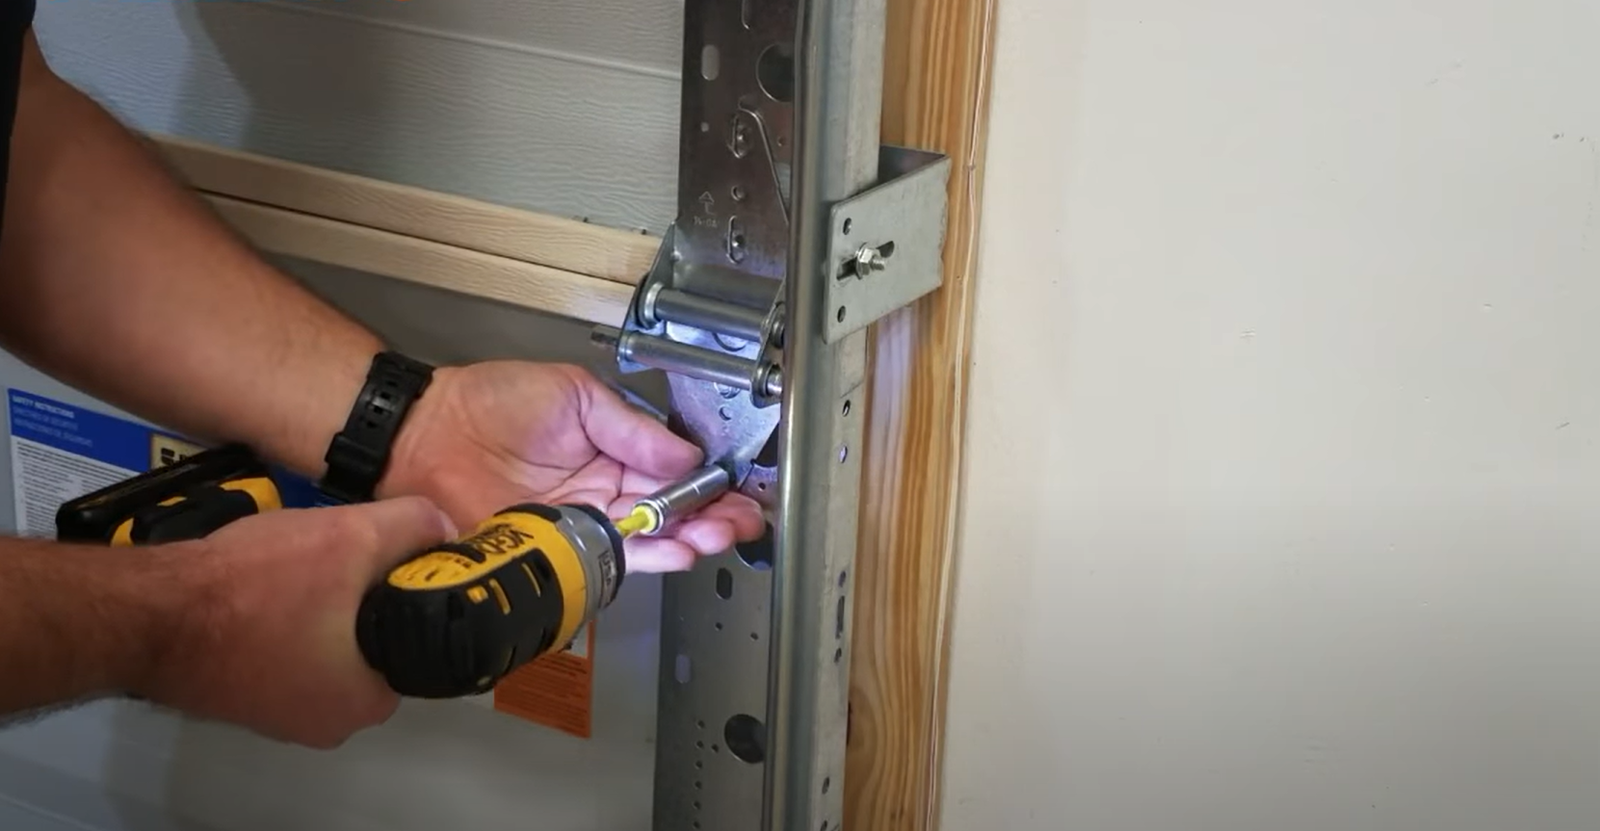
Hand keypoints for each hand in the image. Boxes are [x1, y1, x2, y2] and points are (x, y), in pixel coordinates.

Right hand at [136, 497, 454, 748]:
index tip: (396, 556)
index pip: (420, 640)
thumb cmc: (251, 587)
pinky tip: (268, 583)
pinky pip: (284, 648)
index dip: (410, 591)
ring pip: (326, 642)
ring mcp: (279, 712)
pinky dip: (282, 616)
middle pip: (371, 639)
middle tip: (343, 552)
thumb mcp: (352, 536)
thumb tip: (443, 527)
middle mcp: (326, 723)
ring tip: (301, 562)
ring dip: (320, 602)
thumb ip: (412, 527)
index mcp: (366, 702)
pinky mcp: (242, 694)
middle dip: (361, 594)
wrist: (150, 611)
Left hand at [380, 361, 765, 572]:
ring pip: (652, 541)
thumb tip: (687, 456)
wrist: (429, 435)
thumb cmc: (494, 402)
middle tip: (742, 520)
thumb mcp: (575, 395)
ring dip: (691, 541)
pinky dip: (648, 560)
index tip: (741, 489)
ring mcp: (584, 525)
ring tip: (716, 536)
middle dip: (715, 518)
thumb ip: (632, 427)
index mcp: (617, 451)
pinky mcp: (558, 551)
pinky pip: (611, 561)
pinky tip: (676, 552)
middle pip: (675, 514)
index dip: (713, 484)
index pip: (678, 473)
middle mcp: (607, 493)